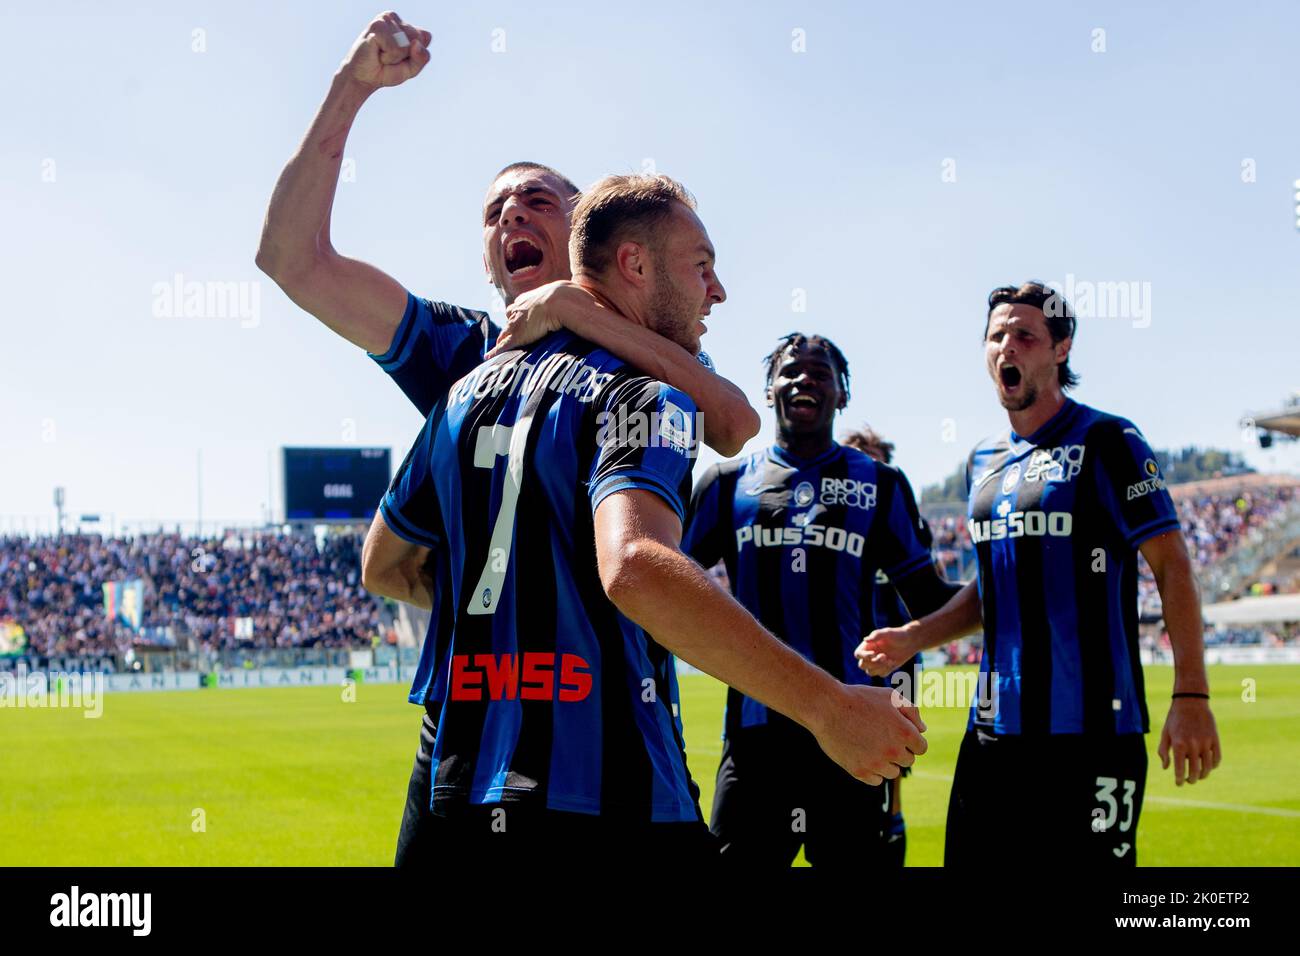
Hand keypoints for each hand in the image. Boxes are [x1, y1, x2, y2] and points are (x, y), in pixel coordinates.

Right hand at [340, 12, 432, 89]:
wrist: (363, 78)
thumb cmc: (386, 71)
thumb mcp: (411, 68)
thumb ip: (422, 58)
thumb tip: (417, 44)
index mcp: (404, 24)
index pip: (425, 37)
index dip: (415, 55)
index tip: (399, 58)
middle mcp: (395, 18)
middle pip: (417, 39)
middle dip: (405, 56)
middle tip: (388, 57)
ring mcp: (385, 19)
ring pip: (406, 44)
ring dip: (395, 57)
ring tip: (381, 55)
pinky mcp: (377, 26)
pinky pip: (395, 47)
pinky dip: (388, 57)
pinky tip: (376, 52)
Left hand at [486, 280, 597, 357]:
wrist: (561, 302)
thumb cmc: (570, 296)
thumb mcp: (571, 292)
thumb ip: (575, 297)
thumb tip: (591, 299)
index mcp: (532, 298)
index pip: (522, 305)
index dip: (522, 311)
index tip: (524, 316)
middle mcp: (521, 309)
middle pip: (511, 316)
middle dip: (510, 323)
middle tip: (510, 330)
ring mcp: (518, 322)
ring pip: (506, 331)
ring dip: (503, 338)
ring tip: (498, 346)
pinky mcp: (518, 336)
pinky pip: (503, 345)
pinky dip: (496, 351)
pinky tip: (489, 357)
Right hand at [810, 684, 926, 785]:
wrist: (827, 707)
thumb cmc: (860, 698)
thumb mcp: (889, 696)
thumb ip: (911, 711)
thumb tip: (922, 730)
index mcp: (905, 732)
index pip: (921, 747)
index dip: (911, 740)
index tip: (897, 733)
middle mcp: (894, 751)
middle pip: (907, 761)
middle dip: (898, 750)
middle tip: (881, 737)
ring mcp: (876, 764)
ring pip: (892, 772)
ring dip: (886, 762)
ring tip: (871, 745)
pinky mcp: (860, 772)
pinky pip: (875, 780)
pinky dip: (872, 771)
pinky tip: (862, 755)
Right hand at [855, 623, 920, 676]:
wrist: (910, 641)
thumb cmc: (897, 634)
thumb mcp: (887, 633)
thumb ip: (876, 635)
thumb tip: (865, 639)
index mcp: (868, 646)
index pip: (858, 654)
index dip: (864, 656)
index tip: (874, 653)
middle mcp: (870, 655)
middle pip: (862, 665)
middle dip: (873, 663)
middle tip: (884, 656)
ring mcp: (877, 662)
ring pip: (870, 672)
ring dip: (879, 667)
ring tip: (889, 660)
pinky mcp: (885, 668)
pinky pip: (881, 674)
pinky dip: (887, 670)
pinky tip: (893, 662)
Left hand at [1158, 698, 1220, 784]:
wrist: (1191, 702)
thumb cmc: (1175, 719)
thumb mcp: (1165, 733)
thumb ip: (1163, 751)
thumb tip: (1166, 768)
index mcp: (1178, 744)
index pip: (1179, 769)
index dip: (1179, 779)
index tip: (1179, 784)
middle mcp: (1193, 745)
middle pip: (1195, 771)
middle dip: (1191, 780)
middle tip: (1189, 781)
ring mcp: (1205, 743)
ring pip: (1208, 767)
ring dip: (1203, 775)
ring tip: (1198, 776)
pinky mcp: (1215, 740)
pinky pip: (1217, 758)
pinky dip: (1213, 766)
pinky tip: (1208, 767)